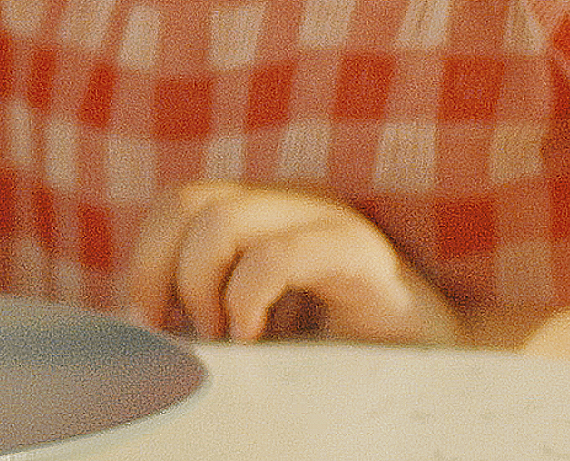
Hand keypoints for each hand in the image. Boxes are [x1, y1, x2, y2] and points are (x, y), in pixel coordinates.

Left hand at [127, 180, 462, 345]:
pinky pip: (278, 255)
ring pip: (221, 220)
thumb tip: (132, 323)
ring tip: (225, 336)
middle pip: (186, 201)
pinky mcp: (357, 252)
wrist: (437, 368)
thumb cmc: (342, 352)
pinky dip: (248, 295)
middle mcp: (290, 201)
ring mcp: (324, 218)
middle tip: (177, 329)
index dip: (145, 258)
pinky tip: (257, 335)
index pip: (175, 204)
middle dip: (158, 268)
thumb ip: (205, 312)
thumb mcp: (257, 326)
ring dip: (201, 286)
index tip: (147, 321)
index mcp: (261, 211)